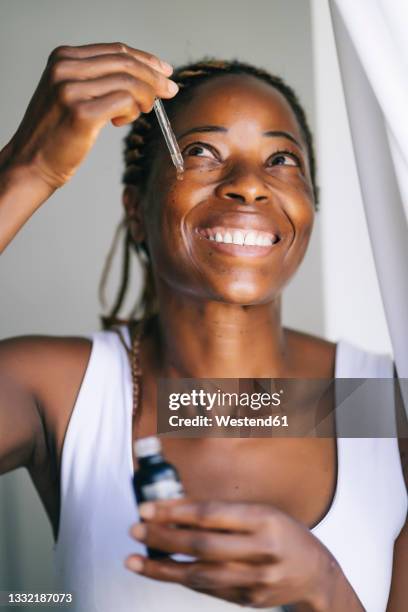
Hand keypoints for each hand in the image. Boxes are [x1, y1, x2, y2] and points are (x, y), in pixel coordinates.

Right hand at [0, 43, 177, 190]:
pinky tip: (122, 121)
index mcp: (63, 58)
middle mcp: (65, 68)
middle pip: (125, 63)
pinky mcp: (82, 113)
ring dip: (145, 97)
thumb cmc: (57, 134)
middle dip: (154, 77)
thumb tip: (143, 78)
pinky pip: (124, 102)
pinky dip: (132, 111)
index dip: (145, 60)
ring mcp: (72, 90)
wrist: (33, 162)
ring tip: (142, 112)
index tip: (164, 71)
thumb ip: (98, 81)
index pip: (115, 51)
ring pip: (128, 82)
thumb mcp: (72, 95)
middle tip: (170, 91)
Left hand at [125, 498, 339, 609]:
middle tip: (135, 529)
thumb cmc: (283, 532)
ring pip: (199, 575)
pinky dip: (181, 580)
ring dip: (162, 568)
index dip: (175, 511)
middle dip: (163, 537)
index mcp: (264, 519)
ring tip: (133, 560)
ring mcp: (255, 581)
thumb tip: (175, 508)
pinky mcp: (248, 601)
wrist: (315, 574)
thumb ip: (224, 512)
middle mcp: (261, 551)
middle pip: (201, 545)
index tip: (148, 508)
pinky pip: (207, 589)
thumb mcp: (262, 510)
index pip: (211, 514)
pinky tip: (162, 571)